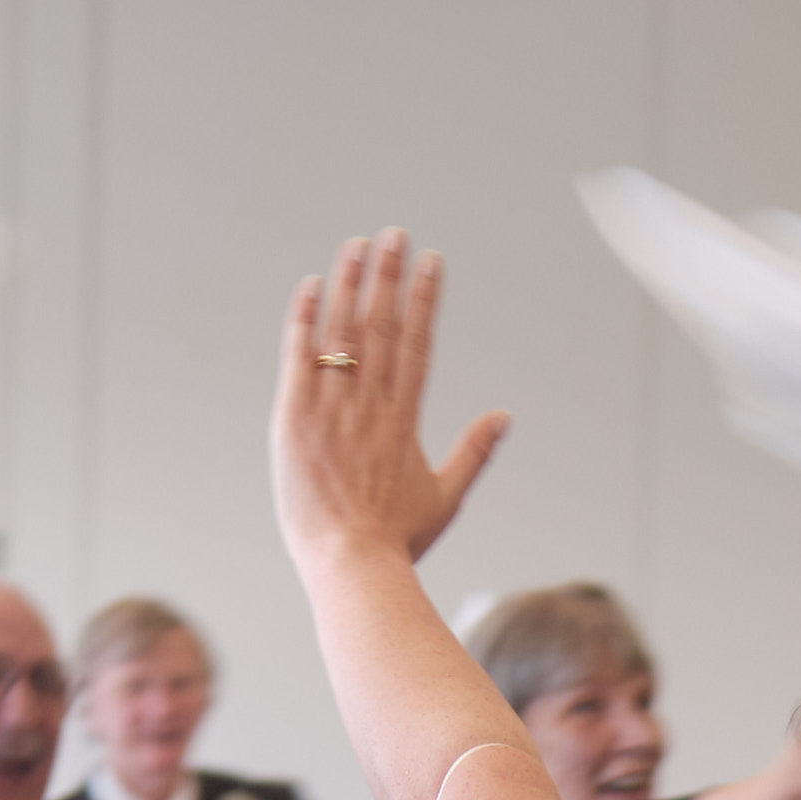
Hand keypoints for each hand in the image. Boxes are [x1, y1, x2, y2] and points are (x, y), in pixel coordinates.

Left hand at [271, 232, 508, 575]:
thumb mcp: (446, 497)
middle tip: (395, 233)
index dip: (425, 298)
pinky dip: (305, 321)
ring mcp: (333, 409)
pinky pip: (300, 359)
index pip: (419, 342)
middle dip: (390, 275)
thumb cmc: (397, 541)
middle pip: (383, 325)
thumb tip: (505, 417)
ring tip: (358, 245)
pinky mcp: (295, 420)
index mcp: (406, 419)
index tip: (432, 262)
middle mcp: (372, 405)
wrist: (353, 566)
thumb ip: (475, 452)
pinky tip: (312, 287)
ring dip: (351, 284)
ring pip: (343, 333)